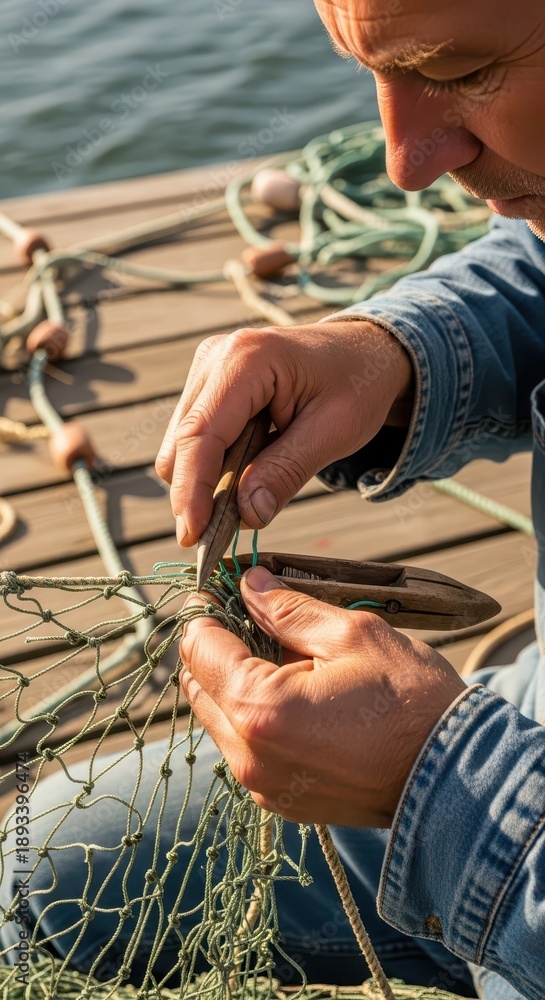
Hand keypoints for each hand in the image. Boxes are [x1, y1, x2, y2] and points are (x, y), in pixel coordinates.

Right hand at [156, 321, 413, 545]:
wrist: (365, 351)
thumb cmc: (358, 384)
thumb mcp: (335, 432)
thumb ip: (287, 472)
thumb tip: (245, 516)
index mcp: (248, 359)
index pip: (202, 434)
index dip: (193, 490)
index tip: (193, 537)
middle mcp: (217, 355)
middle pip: (182, 442)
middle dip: (195, 493)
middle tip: (223, 536)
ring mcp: (208, 366)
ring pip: (181, 444)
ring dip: (205, 481)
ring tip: (248, 497)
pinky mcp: (208, 381)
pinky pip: (194, 437)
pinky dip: (213, 466)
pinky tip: (247, 472)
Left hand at [180, 566, 465, 826]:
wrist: (456, 776)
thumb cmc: (411, 701)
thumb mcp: (352, 634)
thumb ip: (289, 610)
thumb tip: (250, 584)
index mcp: (261, 708)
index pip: (199, 650)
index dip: (208, 613)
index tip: (225, 592)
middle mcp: (249, 755)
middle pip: (199, 687)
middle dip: (217, 649)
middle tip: (254, 621)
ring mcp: (262, 784)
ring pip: (218, 719)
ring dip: (233, 685)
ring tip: (280, 659)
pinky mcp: (278, 801)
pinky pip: (242, 749)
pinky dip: (252, 719)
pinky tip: (292, 697)